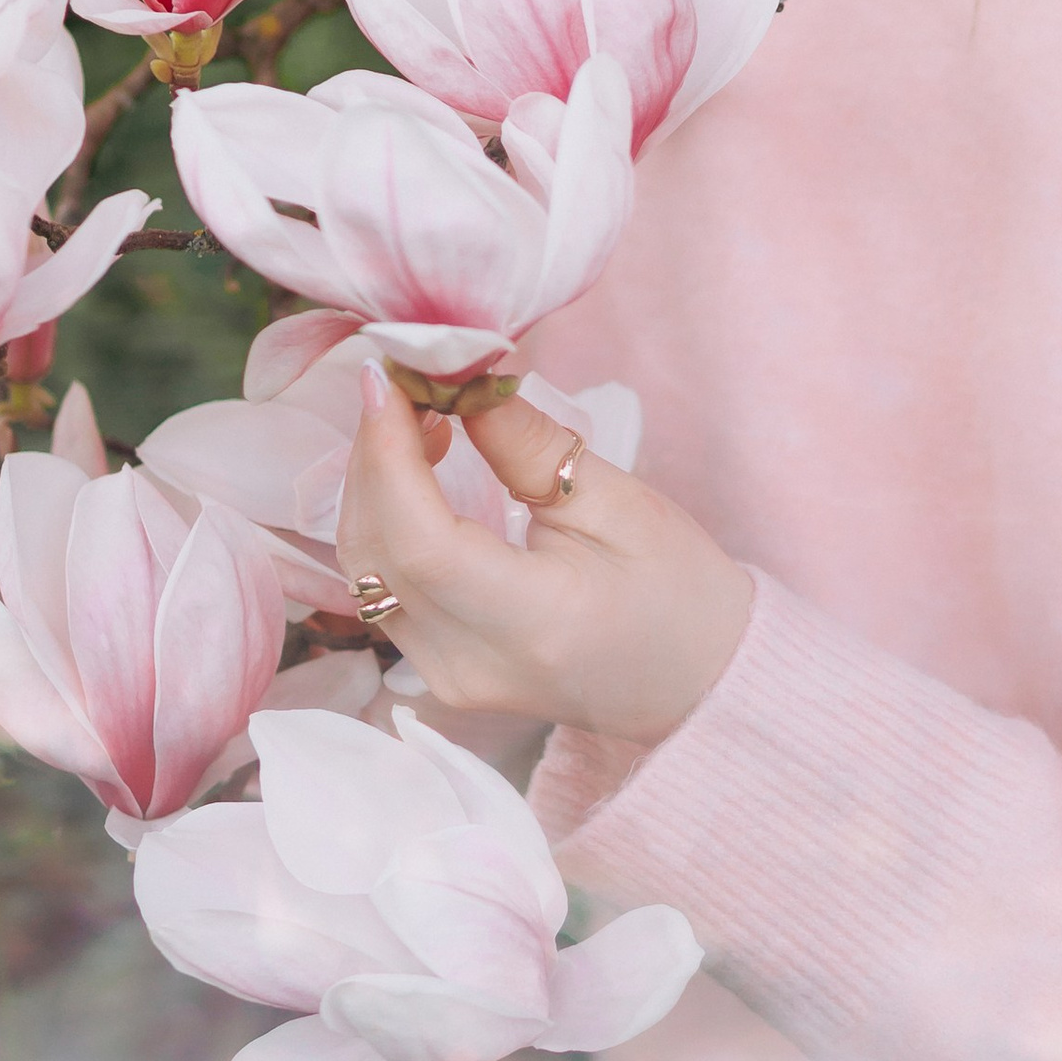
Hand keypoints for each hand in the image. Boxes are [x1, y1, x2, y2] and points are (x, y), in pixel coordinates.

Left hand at [335, 367, 753, 748]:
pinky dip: (385, 522)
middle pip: (377, 551)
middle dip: (374, 455)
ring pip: (365, 571)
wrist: (696, 683)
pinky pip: (381, 589)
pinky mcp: (436, 672)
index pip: (422, 539)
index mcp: (532, 624)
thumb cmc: (678, 592)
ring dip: (373, 485)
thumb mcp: (622, 503)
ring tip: (416, 421)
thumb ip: (529, 445)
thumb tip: (459, 383)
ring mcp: (447, 677)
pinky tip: (415, 476)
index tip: (387, 376)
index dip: (388, 453)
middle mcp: (470, 664)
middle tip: (406, 384)